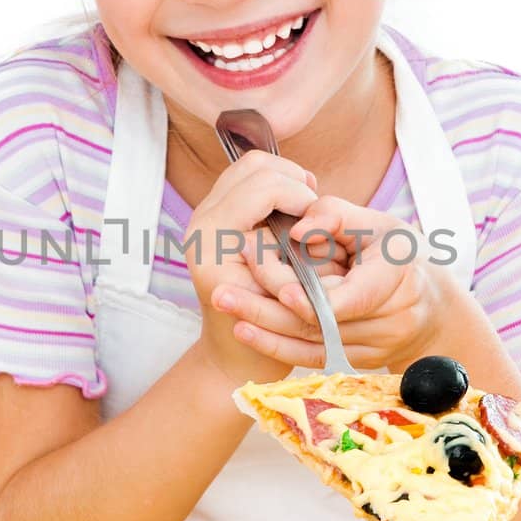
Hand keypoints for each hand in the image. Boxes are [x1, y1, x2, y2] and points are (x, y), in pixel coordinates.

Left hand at [185, 150, 329, 385]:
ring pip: (252, 166)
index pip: (263, 186)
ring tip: (308, 208)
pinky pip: (249, 179)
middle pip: (256, 165)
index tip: (319, 219)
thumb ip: (298, 251)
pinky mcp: (215, 216)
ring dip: (286, 180)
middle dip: (293, 181)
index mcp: (214, 239)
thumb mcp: (287, 292)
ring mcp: (204, 216)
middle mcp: (201, 222)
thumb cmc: (265, 334)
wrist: (234, 355)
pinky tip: (296, 211)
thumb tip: (307, 215)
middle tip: (315, 209)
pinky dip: (277, 186)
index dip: (299, 196)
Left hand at [210, 194, 467, 370]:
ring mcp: (374, 348)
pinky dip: (276, 345)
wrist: (428, 305)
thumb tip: (297, 226)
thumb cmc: (398, 254)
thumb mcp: (378, 223)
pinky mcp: (357, 361)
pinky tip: (244, 331)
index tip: (280, 289)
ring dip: (265, 328)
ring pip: (312, 343)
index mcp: (398, 278)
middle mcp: (391, 320)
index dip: (316, 298)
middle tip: (223, 291)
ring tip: (225, 307)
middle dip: (269, 308)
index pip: (354, 297)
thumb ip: (337, 216)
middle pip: (322, 323)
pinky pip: (312, 358)